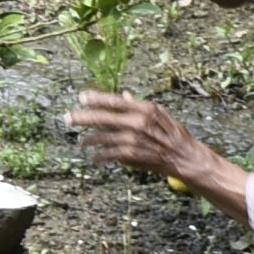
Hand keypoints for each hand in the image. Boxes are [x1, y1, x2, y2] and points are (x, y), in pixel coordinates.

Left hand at [71, 92, 247, 217]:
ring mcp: (134, 139)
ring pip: (103, 137)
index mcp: (145, 108)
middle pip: (103, 118)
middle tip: (67, 117)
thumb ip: (137, 106)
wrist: (185, 157)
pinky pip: (109, 154)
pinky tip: (94, 158)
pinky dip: (99, 156)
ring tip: (81, 142)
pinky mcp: (132, 155)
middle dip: (82, 117)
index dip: (96, 98)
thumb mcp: (159, 114)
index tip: (81, 97)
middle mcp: (137, 122)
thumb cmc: (173, 134)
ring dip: (88, 139)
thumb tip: (122, 95)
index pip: (114, 101)